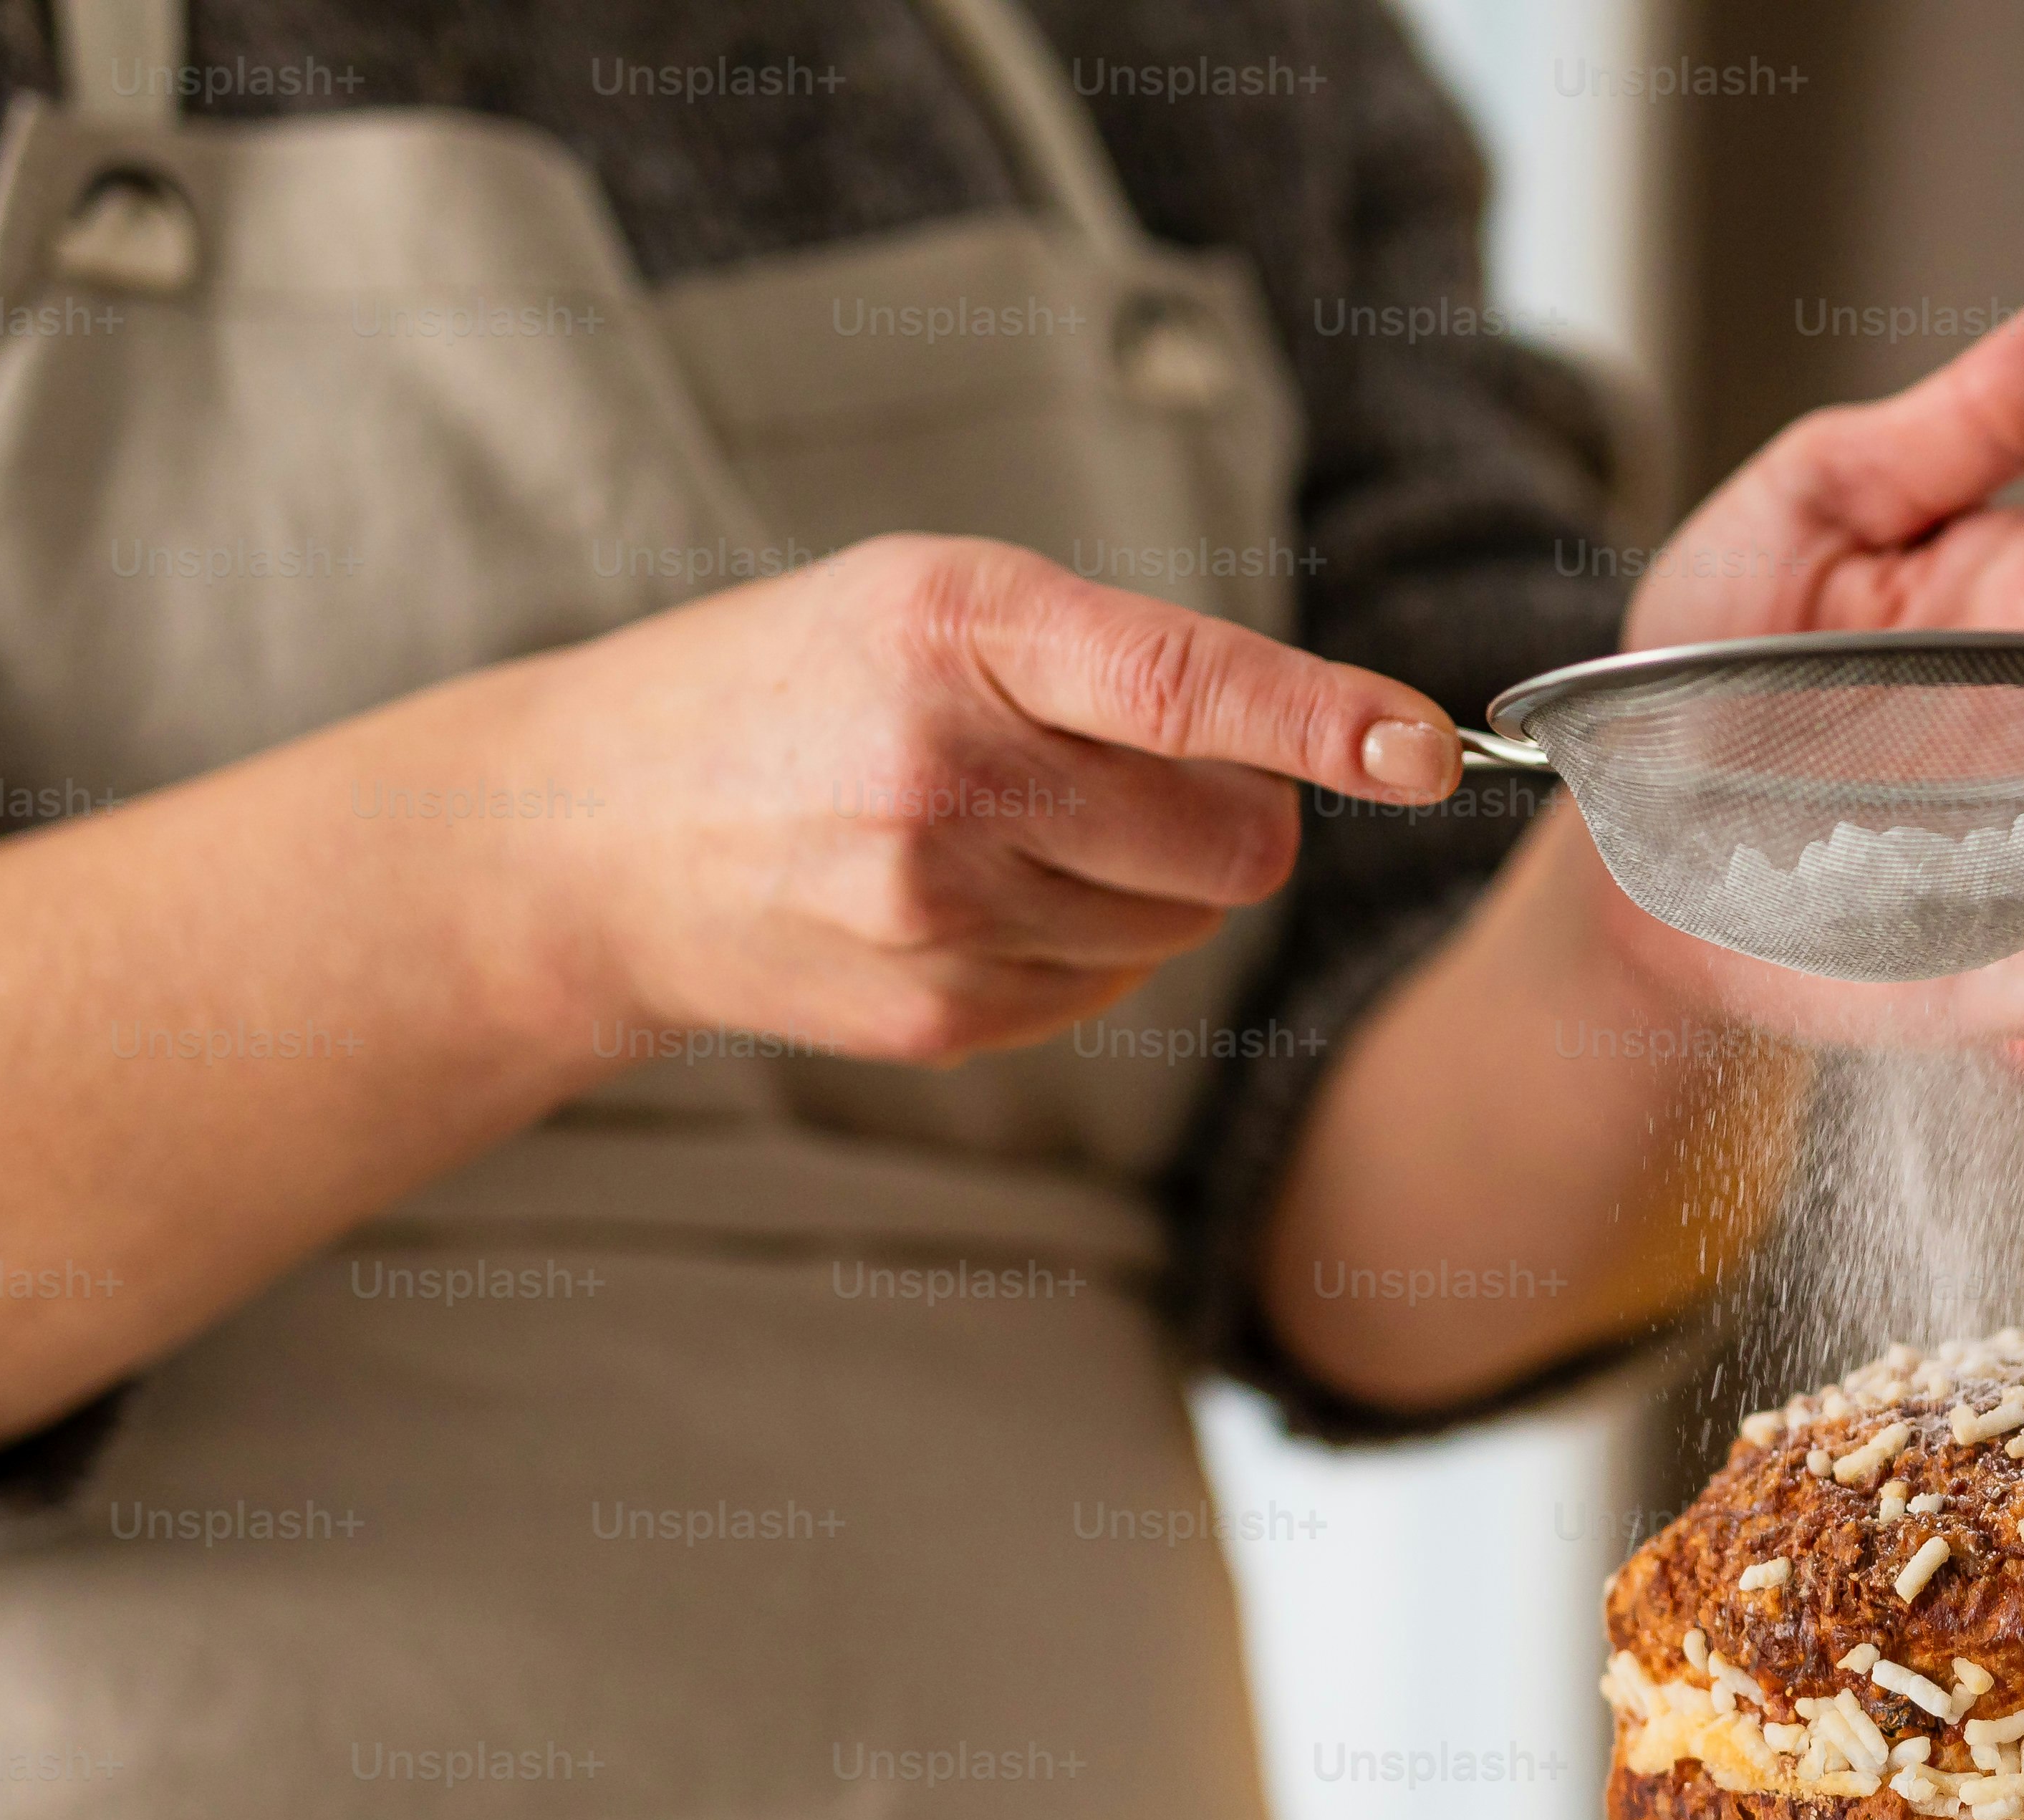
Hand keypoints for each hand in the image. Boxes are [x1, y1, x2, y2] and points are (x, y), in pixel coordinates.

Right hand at [492, 534, 1467, 1065]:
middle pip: (1231, 841)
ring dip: (1151, 880)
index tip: (1425, 749)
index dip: (1325, 720)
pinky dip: (1082, 941)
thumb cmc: (797, 683)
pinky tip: (974, 894)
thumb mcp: (927, 599)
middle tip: (1134, 772)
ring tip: (1017, 824)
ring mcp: (939, 913)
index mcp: (950, 629)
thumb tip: (1322, 754)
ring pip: (1184, 925)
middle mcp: (946, 775)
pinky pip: (1110, 987)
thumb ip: (1117, 660)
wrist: (598, 833)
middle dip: (1231, 812)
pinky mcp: (939, 1016)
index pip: (1181, 684)